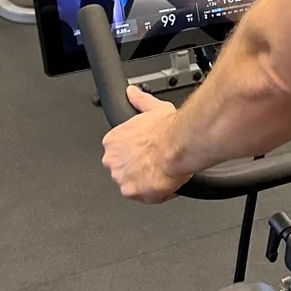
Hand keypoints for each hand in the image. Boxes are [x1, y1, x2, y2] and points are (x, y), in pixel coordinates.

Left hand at [102, 86, 191, 202]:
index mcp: (113, 141)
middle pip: (123, 169)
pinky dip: (157, 193)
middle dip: (137, 168)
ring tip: (162, 172)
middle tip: (155, 162)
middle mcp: (112, 160)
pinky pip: (146, 197)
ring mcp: (121, 177)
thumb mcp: (152, 107)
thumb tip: (133, 92)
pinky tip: (167, 182)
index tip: (145, 152)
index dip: (134, 153)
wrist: (178, 144)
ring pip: (133, 185)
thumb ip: (140, 101)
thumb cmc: (167, 129)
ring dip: (146, 181)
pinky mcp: (133, 192)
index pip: (118, 152)